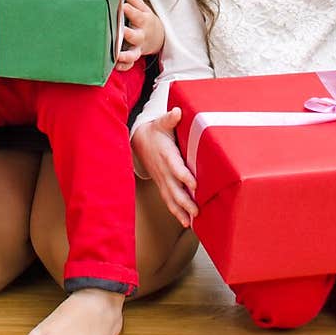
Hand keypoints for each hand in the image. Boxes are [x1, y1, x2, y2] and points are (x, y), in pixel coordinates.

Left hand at [115, 0, 163, 70]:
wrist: (159, 38)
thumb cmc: (147, 22)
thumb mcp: (146, 10)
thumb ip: (137, 4)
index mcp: (144, 22)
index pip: (137, 15)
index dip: (130, 11)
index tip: (123, 6)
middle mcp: (141, 36)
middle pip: (135, 36)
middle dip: (127, 34)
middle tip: (120, 31)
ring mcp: (138, 47)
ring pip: (133, 54)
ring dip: (125, 56)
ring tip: (117, 56)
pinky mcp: (135, 56)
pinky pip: (130, 64)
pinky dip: (124, 66)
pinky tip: (116, 66)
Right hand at [132, 109, 197, 226]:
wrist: (139, 142)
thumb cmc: (155, 131)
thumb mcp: (162, 122)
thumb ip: (171, 118)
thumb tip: (178, 112)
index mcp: (166, 154)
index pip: (175, 167)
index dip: (184, 176)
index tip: (195, 184)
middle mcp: (163, 170)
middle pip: (174, 188)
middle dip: (185, 200)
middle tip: (196, 210)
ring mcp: (162, 179)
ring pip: (171, 198)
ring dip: (181, 210)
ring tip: (191, 220)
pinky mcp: (162, 185)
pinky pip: (168, 200)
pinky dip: (176, 212)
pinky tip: (186, 222)